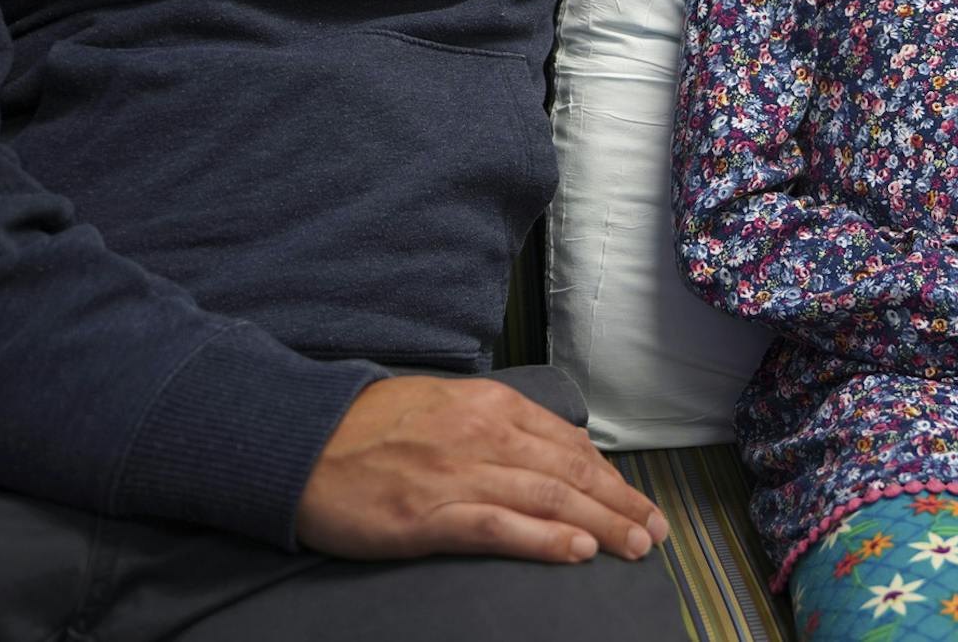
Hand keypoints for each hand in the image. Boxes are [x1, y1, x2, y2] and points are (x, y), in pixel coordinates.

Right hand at [295, 376, 668, 563]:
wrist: (301, 443)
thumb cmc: (372, 428)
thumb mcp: (447, 406)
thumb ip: (497, 426)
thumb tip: (548, 452)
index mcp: (492, 404)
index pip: (568, 444)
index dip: (610, 477)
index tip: (637, 501)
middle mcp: (485, 433)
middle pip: (571, 471)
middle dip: (621, 503)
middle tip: (656, 530)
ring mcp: (458, 473)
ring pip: (549, 498)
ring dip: (602, 524)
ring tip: (636, 545)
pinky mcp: (429, 515)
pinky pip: (501, 527)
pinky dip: (546, 540)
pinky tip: (578, 552)